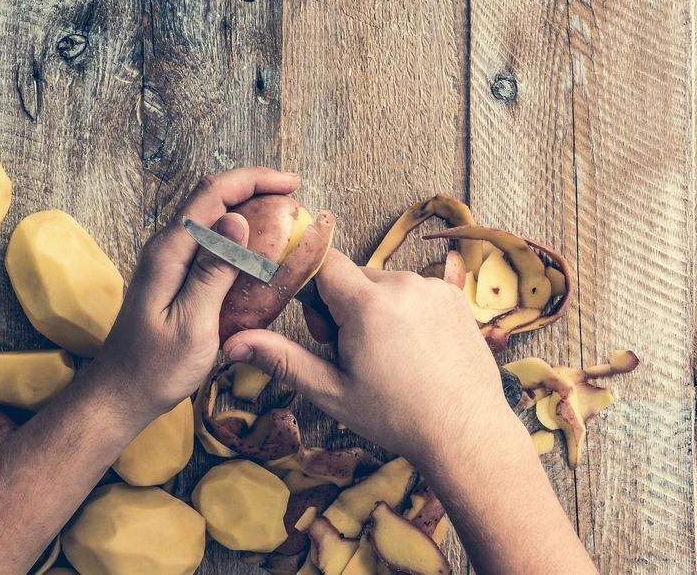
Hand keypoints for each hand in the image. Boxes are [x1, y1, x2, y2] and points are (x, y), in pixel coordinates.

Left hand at [91, 167, 301, 421]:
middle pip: (211, 196)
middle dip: (254, 188)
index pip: (213, 193)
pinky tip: (258, 250)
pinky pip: (208, 241)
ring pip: (210, 216)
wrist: (122, 393)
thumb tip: (238, 218)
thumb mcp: (192, 322)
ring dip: (246, 208)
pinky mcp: (173, 275)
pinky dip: (237, 235)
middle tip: (294, 200)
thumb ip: (213, 270)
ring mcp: (167, 260)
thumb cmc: (156, 367)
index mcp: (169, 251)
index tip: (292, 184)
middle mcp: (165, 246)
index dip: (254, 180)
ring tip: (283, 218)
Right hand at [222, 249, 515, 466]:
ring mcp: (432, 287)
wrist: (466, 432)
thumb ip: (280, 358)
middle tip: (355, 355)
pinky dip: (406, 313)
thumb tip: (230, 343)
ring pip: (383, 285)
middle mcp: (402, 283)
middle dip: (344, 308)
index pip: (323, 263)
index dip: (314, 293)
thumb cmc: (395, 416)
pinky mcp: (454, 295)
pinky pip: (414, 291)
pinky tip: (415, 352)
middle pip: (352, 278)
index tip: (324, 329)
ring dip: (376, 311)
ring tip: (390, 357)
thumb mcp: (330, 390)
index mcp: (367, 302)